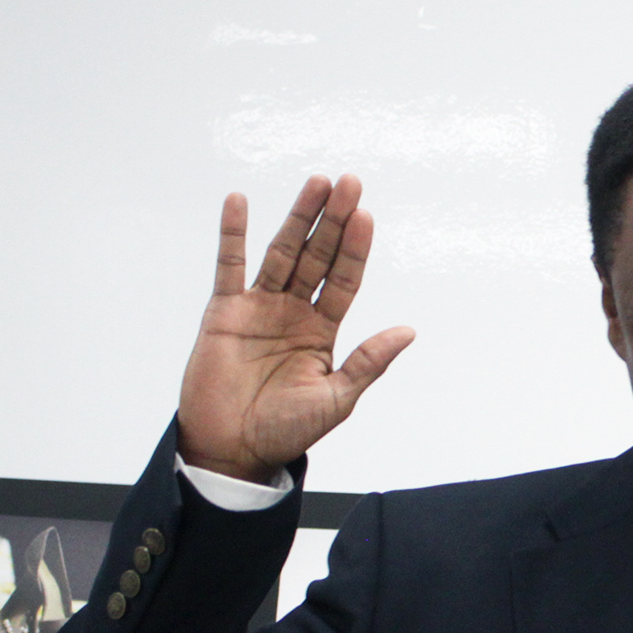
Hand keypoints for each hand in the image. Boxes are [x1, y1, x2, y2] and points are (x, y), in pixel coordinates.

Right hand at [178, 175, 413, 481]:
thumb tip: (408, 331)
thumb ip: (367, 362)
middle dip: (333, 221)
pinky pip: (228, 266)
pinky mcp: (224, 311)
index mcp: (323, 330)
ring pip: (281, 252)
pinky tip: (238, 202)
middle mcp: (294, 311)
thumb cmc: (285, 431)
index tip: (366, 216)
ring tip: (317, 184)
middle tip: (349, 183)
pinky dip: (232, 234)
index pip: (345, 279)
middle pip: (318, 256)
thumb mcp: (336, 399)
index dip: (356, 248)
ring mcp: (259, 307)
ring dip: (297, 217)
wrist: (233, 449)